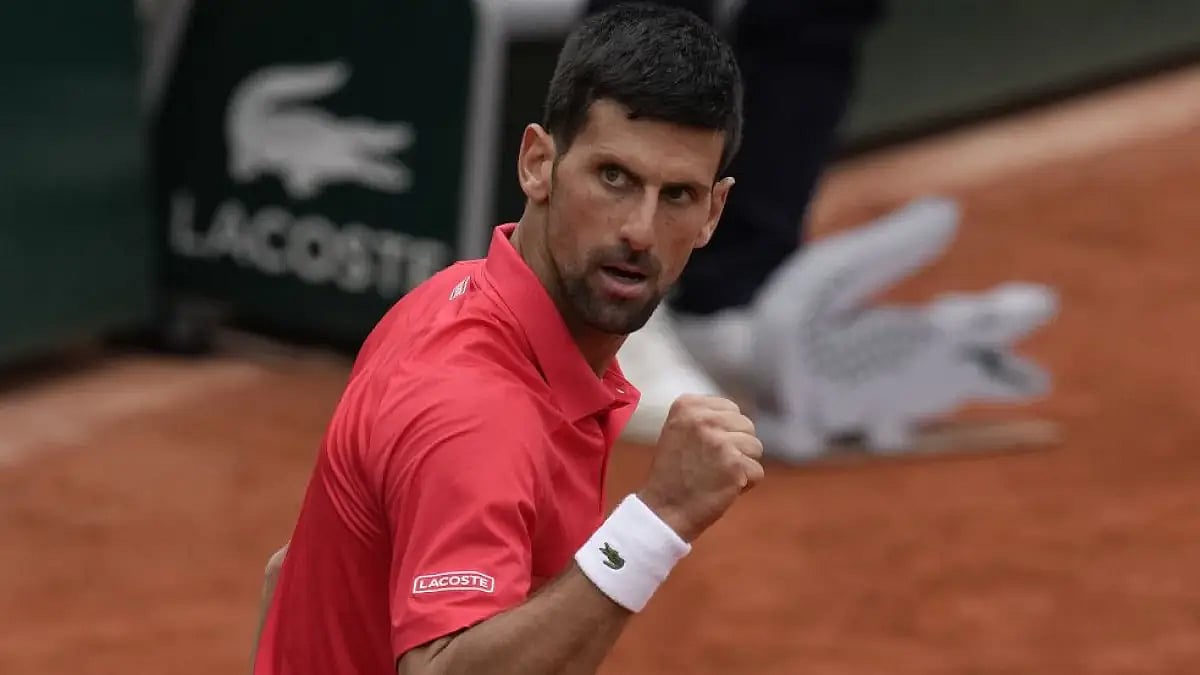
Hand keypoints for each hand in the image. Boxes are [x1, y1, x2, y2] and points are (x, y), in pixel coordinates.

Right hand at [636, 395, 763, 541]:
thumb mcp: (678, 431)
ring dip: (742, 465)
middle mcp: (703, 418)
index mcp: (687, 405)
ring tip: (716, 476)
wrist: (664, 510)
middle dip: (736, 446)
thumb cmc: (673, 474)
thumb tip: (738, 416)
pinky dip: (745, 485)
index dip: (724, 432)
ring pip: (755, 447)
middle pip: (746, 425)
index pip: (730, 408)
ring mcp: (720, 441)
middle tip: (711, 465)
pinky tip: (722, 488)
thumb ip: (705, 417)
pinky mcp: (735, 465)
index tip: (704, 449)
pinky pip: (757, 471)